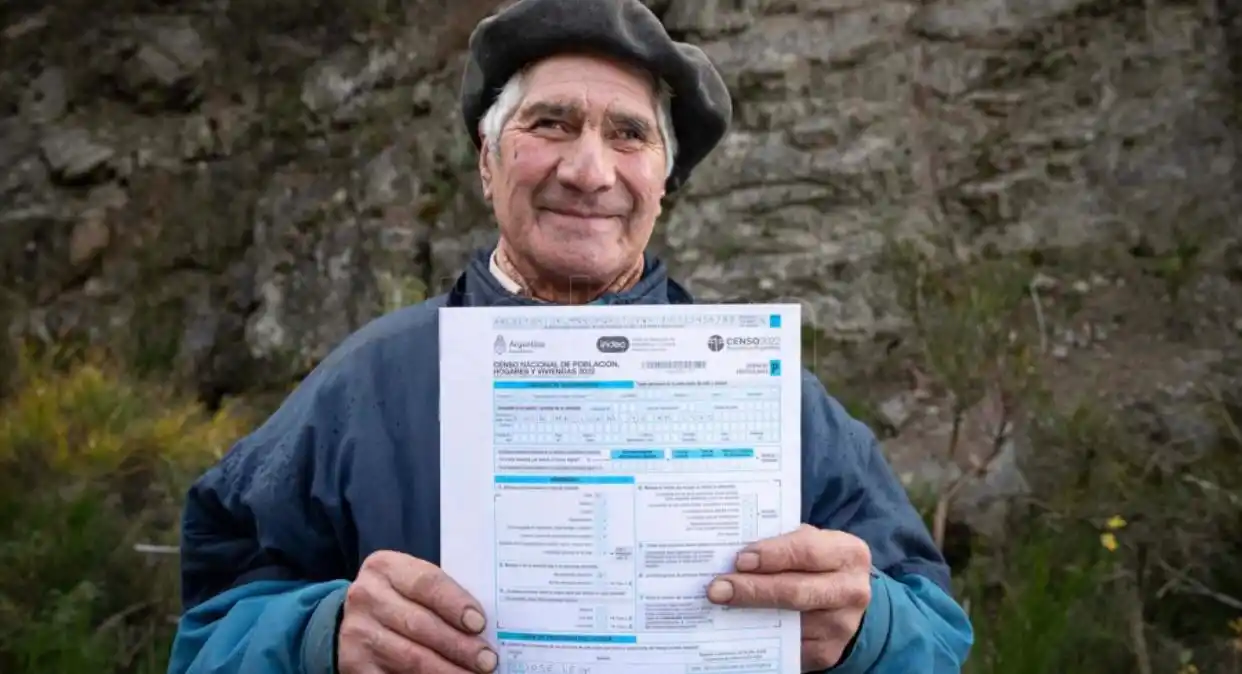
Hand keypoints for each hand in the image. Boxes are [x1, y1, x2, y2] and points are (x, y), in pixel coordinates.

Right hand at [338, 550, 497, 673]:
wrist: (358, 619)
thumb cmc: (401, 598)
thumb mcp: (414, 584)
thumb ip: (443, 596)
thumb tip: (483, 627)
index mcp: (386, 567)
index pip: (426, 583)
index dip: (455, 604)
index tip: (479, 624)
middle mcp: (367, 597)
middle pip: (421, 624)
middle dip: (459, 646)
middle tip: (488, 660)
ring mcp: (358, 633)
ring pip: (411, 657)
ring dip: (447, 671)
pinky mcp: (355, 664)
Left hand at [706, 525, 872, 671]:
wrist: (844, 599)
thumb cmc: (817, 563)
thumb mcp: (809, 542)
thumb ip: (779, 542)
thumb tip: (732, 550)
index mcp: (849, 554)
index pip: (807, 551)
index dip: (772, 555)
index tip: (740, 560)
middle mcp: (851, 591)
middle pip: (796, 591)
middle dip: (752, 590)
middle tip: (717, 588)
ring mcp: (841, 626)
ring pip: (789, 623)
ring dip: (749, 615)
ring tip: (720, 606)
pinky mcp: (827, 652)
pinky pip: (788, 647)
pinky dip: (760, 637)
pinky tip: (737, 627)